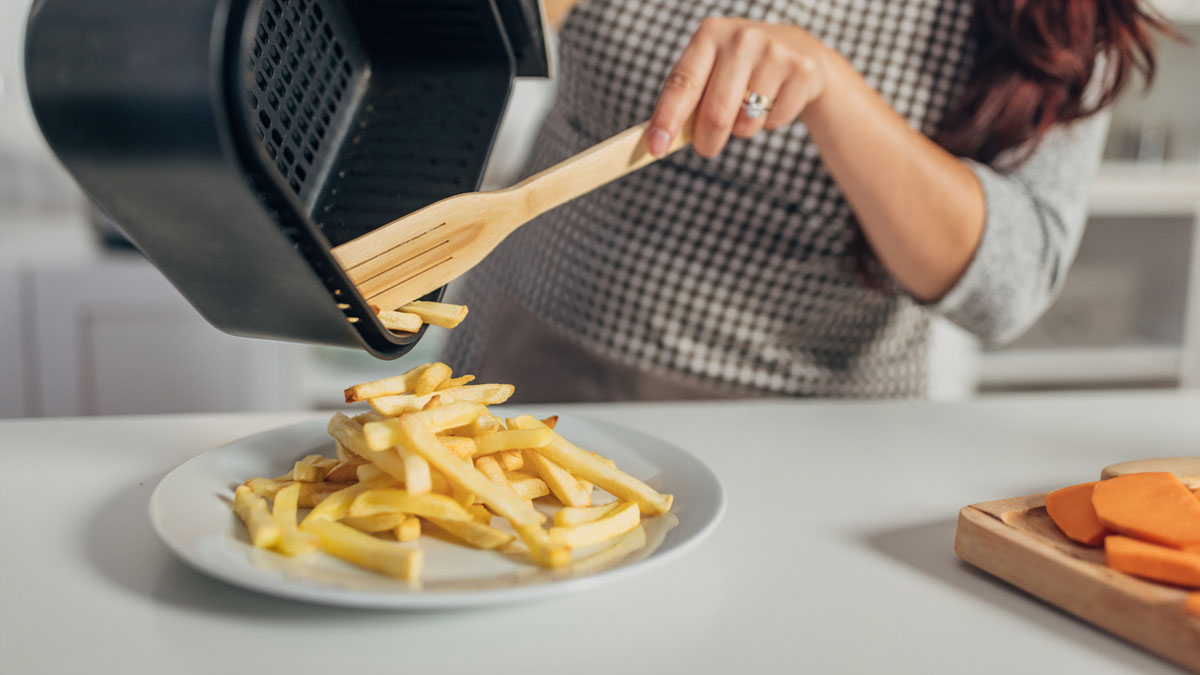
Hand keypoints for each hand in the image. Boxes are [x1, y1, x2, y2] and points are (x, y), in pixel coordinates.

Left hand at [646, 18, 830, 157]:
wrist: (797, 51)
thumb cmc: (738, 69)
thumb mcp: (709, 71)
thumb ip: (685, 101)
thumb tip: (657, 142)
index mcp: (708, 35)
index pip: (682, 84)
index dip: (667, 119)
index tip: (656, 147)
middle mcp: (741, 38)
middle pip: (716, 113)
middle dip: (707, 141)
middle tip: (706, 148)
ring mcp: (774, 52)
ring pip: (746, 123)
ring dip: (742, 129)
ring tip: (750, 105)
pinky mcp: (802, 71)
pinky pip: (774, 122)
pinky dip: (769, 123)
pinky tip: (775, 99)